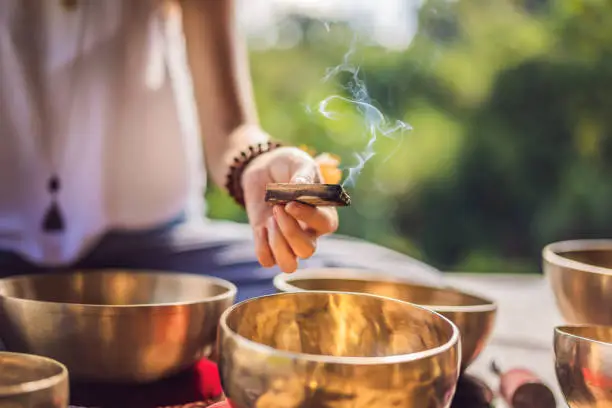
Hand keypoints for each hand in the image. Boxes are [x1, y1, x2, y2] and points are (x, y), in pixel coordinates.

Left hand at [242, 146, 338, 271]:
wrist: (263, 169)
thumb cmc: (287, 165)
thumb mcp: (297, 161)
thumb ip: (303, 174)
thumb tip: (300, 187)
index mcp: (323, 212)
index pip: (326, 225)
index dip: (308, 216)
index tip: (290, 201)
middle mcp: (309, 232)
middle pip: (308, 251)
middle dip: (290, 231)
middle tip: (278, 208)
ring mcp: (288, 241)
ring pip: (289, 264)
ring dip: (276, 243)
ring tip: (270, 219)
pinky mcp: (268, 243)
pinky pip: (267, 260)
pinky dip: (261, 246)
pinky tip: (261, 227)